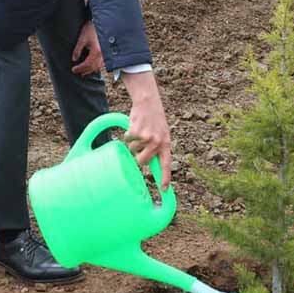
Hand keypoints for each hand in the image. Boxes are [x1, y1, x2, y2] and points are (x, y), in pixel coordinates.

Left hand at [70, 20, 103, 75]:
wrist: (102, 22)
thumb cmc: (92, 28)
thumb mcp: (82, 38)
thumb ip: (78, 50)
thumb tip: (74, 59)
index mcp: (96, 51)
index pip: (87, 64)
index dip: (80, 68)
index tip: (74, 69)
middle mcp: (102, 54)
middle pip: (93, 67)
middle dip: (84, 71)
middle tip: (77, 71)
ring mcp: (106, 53)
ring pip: (99, 66)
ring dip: (91, 70)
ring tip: (84, 71)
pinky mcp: (106, 52)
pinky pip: (102, 63)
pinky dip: (96, 66)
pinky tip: (92, 66)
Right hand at [122, 71, 171, 189]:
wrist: (149, 101)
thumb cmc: (154, 119)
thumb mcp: (161, 134)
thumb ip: (157, 147)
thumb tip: (147, 164)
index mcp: (166, 144)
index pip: (166, 165)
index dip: (165, 178)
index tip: (164, 190)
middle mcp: (158, 142)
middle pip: (142, 161)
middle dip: (137, 156)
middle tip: (138, 147)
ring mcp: (147, 137)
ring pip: (132, 148)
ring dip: (133, 140)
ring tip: (140, 130)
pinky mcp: (137, 131)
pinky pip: (127, 138)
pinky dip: (128, 132)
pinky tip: (135, 124)